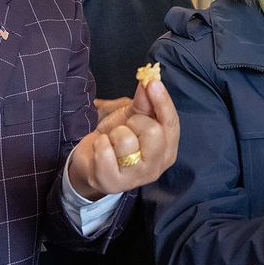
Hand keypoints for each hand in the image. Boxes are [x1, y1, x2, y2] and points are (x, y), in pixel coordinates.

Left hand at [68, 80, 179, 199]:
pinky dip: (99, 144)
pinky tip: (100, 149)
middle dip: (133, 122)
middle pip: (153, 131)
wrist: (92, 162)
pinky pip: (105, 152)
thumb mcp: (132, 117)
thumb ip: (144, 102)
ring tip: (111, 141)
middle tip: (125, 128)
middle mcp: (156, 166)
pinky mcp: (113, 183)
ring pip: (126, 141)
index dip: (163, 102)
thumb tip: (149, 81)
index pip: (171, 123)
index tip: (153, 83)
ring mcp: (135, 178)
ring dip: (113, 134)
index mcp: (167, 149)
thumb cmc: (117, 139)